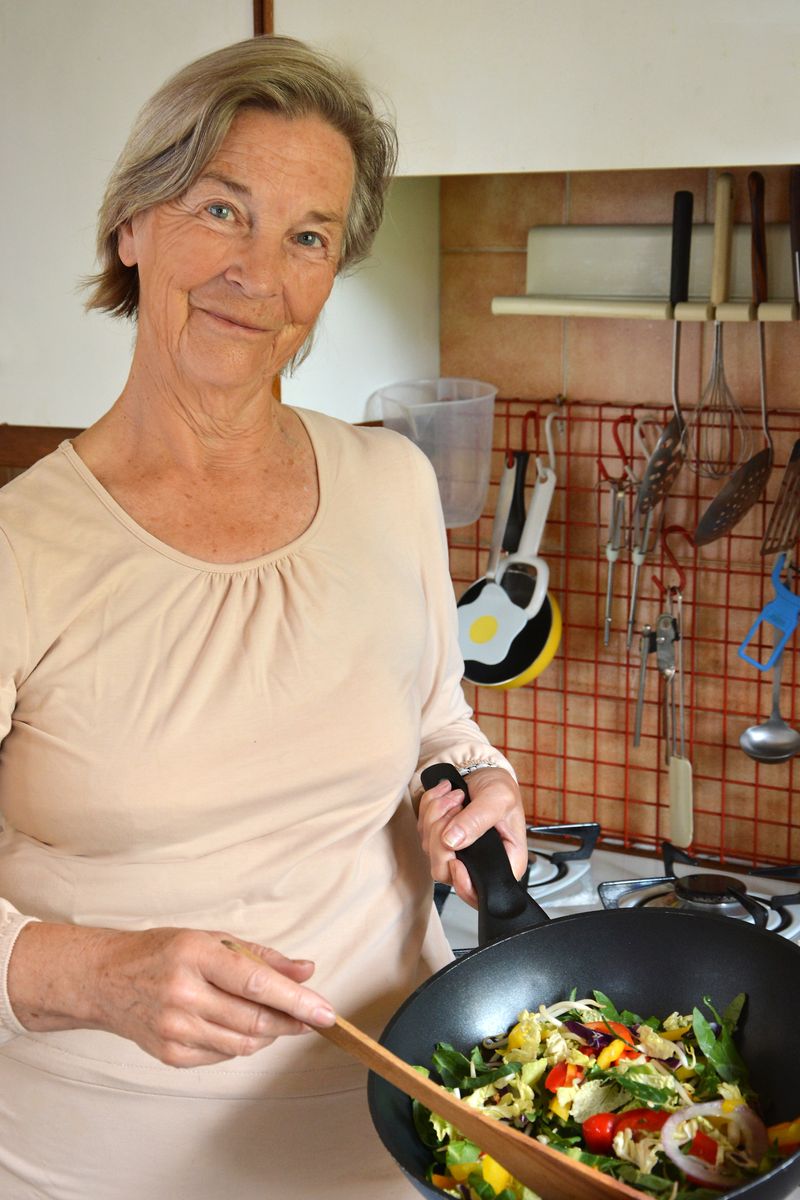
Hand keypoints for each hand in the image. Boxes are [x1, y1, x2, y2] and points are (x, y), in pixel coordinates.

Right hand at [7, 922, 334, 1067]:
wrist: (104, 980)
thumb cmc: (162, 952)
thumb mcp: (211, 939)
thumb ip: (262, 956)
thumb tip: (307, 970)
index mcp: (195, 955)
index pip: (256, 982)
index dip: (296, 999)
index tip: (326, 1011)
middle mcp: (183, 993)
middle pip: (254, 1018)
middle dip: (291, 1021)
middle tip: (311, 1016)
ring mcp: (174, 1028)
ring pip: (243, 1042)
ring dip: (269, 1034)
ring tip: (275, 1018)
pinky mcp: (169, 1054)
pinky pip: (222, 1055)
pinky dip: (241, 1044)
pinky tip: (238, 1026)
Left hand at [417, 767, 526, 907]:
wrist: (486, 773)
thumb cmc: (500, 789)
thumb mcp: (498, 799)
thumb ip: (477, 820)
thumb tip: (453, 840)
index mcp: (504, 863)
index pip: (479, 892)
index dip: (462, 882)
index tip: (455, 858)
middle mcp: (478, 864)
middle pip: (444, 870)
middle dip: (442, 834)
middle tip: (457, 806)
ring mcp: (456, 854)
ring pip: (430, 849)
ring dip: (436, 815)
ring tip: (455, 795)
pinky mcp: (439, 841)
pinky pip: (422, 831)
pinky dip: (429, 809)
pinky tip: (445, 795)